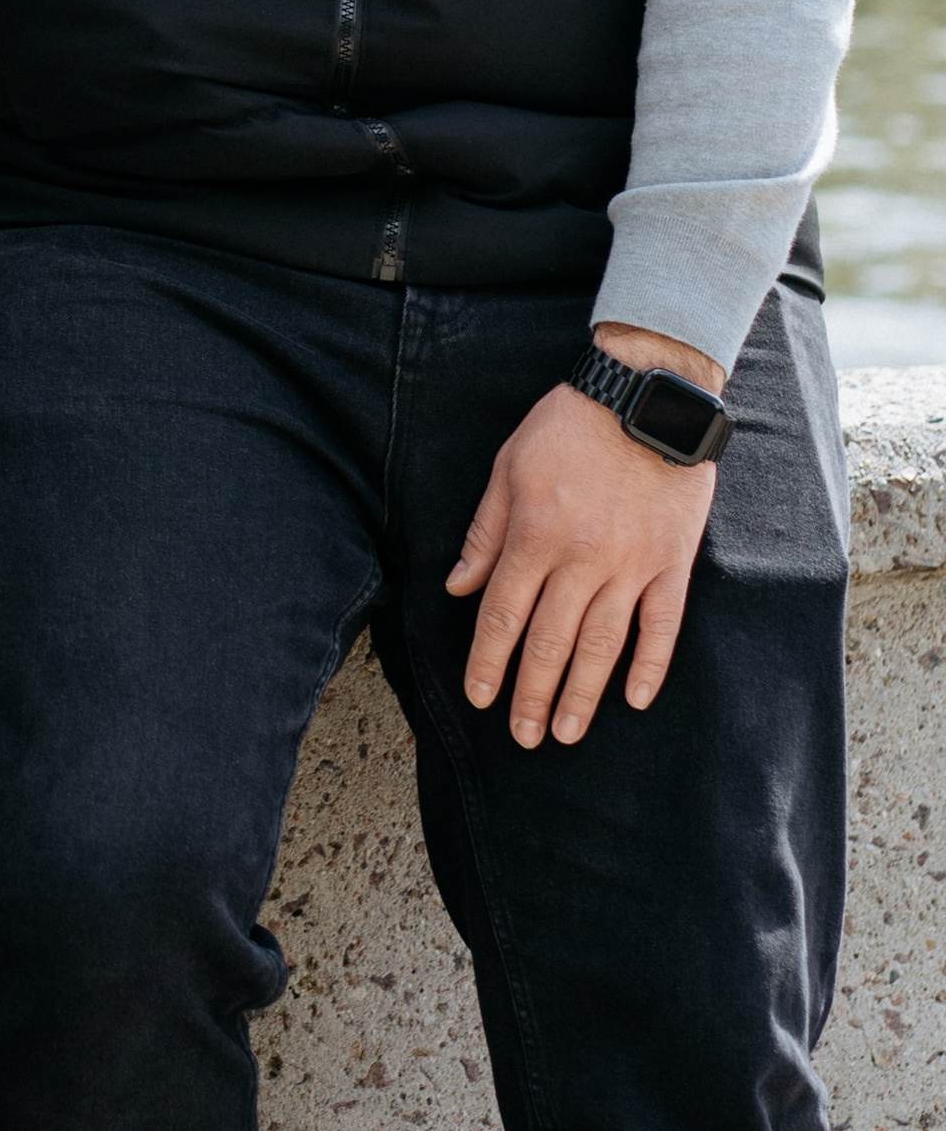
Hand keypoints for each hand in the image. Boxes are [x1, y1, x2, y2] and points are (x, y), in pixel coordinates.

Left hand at [447, 324, 725, 747]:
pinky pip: (662, 626)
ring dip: (582, 694)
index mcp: (535, 535)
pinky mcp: (672, 563)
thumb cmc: (568, 425)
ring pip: (602, 646)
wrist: (646, 395)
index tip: (479, 696)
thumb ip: (485, 532)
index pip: (504, 615)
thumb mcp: (509, 466)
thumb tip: (458, 587)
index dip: (489, 661)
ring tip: (567, 733)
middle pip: (551, 642)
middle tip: (524, 736)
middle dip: (532, 694)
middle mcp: (582, 559)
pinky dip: (650, 666)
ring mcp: (632, 565)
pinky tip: (636, 698)